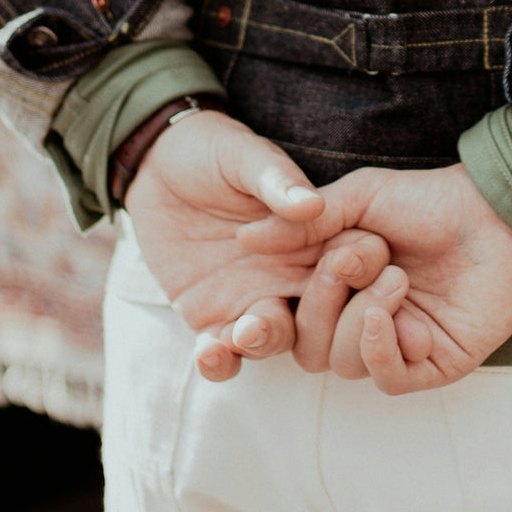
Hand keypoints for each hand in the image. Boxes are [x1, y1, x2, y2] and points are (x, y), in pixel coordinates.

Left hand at [125, 110, 386, 380]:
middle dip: (311, 324)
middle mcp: (291, 275)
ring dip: (263, 342)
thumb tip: (312, 203)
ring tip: (243, 334)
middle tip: (280, 313)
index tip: (344, 272)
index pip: (348, 263)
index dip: (354, 273)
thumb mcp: (244, 156)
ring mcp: (254, 299)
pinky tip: (208, 353)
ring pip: (275, 338)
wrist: (158, 165)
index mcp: (311, 235)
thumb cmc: (212, 150)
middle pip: (319, 313)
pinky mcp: (213, 317)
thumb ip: (277, 180)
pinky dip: (219, 361)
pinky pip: (224, 351)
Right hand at [242, 163, 511, 393]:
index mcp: (335, 287)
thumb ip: (303, 224)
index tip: (267, 297)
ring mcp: (394, 345)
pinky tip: (396, 312)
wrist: (493, 211)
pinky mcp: (430, 364)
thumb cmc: (427, 200)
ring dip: (361, 317)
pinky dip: (380, 347)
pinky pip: (386, 379)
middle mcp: (357, 320)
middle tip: (357, 257)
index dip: (266, 316)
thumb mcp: (358, 198)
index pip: (284, 319)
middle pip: (307, 346)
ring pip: (343, 364)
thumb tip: (244, 238)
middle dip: (322, 302)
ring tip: (397, 276)